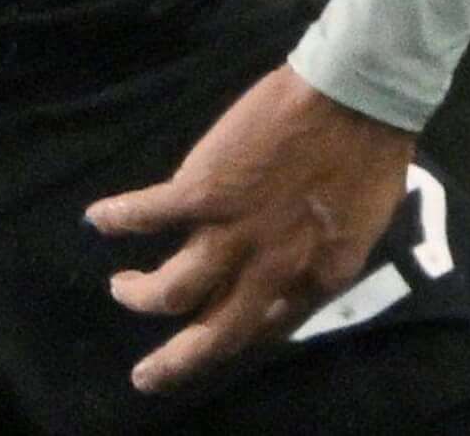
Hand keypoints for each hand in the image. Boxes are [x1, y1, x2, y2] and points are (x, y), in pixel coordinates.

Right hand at [85, 64, 415, 394]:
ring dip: (139, 296)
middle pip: (211, 336)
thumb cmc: (372, 149)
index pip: (266, 328)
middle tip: (146, 376)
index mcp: (318, 276)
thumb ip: (322, 255)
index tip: (212, 338)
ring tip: (122, 287)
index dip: (235, 338)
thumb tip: (293, 270)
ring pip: (169, 293)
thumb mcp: (361, 223)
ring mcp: (233, 232)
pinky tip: (98, 218)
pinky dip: (117, 217)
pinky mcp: (201, 192)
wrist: (359, 94)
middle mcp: (272, 268)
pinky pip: (145, 216)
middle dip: (174, 363)